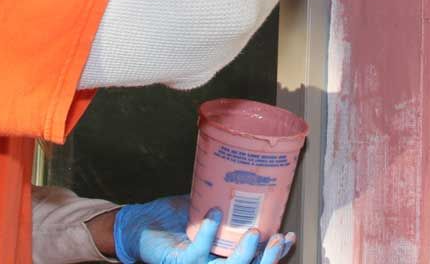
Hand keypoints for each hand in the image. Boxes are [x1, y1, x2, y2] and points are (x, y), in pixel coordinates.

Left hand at [113, 195, 294, 263]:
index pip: (255, 260)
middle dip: (268, 259)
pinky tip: (214, 215)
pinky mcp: (180, 262)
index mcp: (223, 254)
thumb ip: (222, 200)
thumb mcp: (202, 208)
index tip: (289, 237)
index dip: (276, 253)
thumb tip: (243, 175)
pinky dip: (207, 233)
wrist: (139, 226)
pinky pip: (197, 253)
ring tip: (252, 234)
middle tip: (278, 239)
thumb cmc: (170, 219)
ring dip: (243, 254)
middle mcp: (213, 263)